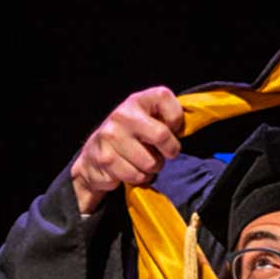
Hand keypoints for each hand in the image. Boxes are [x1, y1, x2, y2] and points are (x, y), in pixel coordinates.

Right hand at [70, 87, 184, 213]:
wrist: (93, 154)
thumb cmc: (131, 136)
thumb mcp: (149, 118)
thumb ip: (167, 118)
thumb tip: (186, 128)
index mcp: (138, 100)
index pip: (167, 102)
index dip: (177, 121)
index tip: (171, 129)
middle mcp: (122, 115)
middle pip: (161, 135)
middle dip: (169, 151)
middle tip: (162, 153)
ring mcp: (111, 136)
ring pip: (150, 163)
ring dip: (152, 169)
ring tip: (143, 162)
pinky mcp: (105, 159)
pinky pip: (137, 176)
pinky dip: (139, 178)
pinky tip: (131, 169)